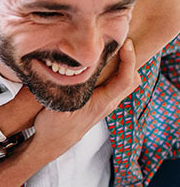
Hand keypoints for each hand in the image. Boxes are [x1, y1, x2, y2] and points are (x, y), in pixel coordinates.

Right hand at [30, 39, 139, 161]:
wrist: (53, 143)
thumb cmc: (54, 127)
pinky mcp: (100, 102)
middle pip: (133, 79)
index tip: (125, 44)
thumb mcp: (58, 107)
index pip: (125, 79)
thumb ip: (67, 89)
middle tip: (119, 43)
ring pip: (126, 82)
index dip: (129, 60)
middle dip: (131, 59)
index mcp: (101, 103)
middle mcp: (108, 103)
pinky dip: (114, 71)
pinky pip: (115, 84)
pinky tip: (99, 63)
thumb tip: (70, 69)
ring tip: (110, 50)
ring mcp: (106, 103)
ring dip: (123, 65)